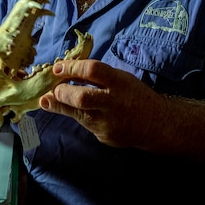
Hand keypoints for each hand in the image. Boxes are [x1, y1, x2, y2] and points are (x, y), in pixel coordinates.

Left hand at [39, 59, 166, 147]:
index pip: (93, 70)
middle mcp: (114, 102)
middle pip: (82, 97)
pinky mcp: (105, 136)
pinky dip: (79, 116)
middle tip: (52, 89)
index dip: (72, 67)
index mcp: (119, 82)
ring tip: (49, 100)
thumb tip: (66, 72)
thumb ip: (97, 76)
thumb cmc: (134, 95)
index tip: (57, 67)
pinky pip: (86, 125)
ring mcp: (109, 122)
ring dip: (60, 106)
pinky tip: (76, 111)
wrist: (155, 123)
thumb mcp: (120, 79)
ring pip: (78, 115)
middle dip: (61, 93)